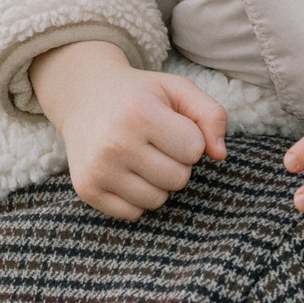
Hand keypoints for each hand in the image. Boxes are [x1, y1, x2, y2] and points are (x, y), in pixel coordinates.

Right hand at [29, 40, 227, 219]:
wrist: (83, 96)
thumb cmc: (139, 94)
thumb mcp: (177, 90)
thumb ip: (211, 115)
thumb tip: (220, 155)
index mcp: (139, 113)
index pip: (194, 150)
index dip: (189, 139)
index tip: (171, 126)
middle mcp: (115, 143)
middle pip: (179, 179)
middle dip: (176, 162)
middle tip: (154, 142)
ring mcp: (98, 169)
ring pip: (157, 200)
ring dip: (157, 182)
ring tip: (140, 156)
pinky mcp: (87, 189)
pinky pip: (133, 213)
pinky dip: (136, 197)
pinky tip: (125, 171)